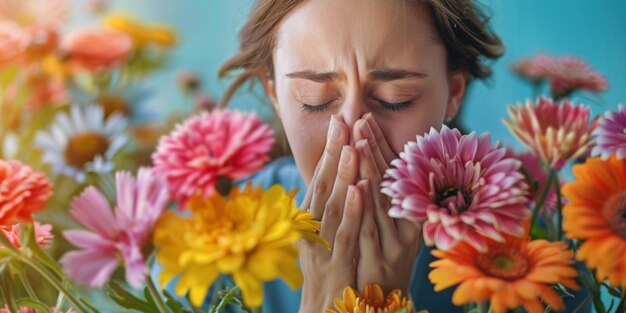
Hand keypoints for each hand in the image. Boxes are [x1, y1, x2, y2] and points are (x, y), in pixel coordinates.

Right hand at [298, 115, 362, 312]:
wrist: (323, 305)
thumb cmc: (329, 265)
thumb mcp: (326, 231)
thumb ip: (331, 204)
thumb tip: (342, 172)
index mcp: (309, 216)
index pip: (320, 176)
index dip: (330, 149)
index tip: (340, 120)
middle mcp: (311, 226)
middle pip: (323, 184)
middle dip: (334, 152)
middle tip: (344, 120)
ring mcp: (321, 244)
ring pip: (333, 204)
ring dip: (342, 175)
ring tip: (351, 147)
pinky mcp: (334, 261)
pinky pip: (344, 232)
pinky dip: (351, 210)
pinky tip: (359, 190)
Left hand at [352, 114, 421, 294]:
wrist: (382, 299)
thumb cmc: (382, 258)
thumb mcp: (386, 226)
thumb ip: (380, 195)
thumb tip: (367, 161)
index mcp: (408, 212)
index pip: (392, 172)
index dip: (379, 145)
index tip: (365, 119)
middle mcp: (405, 223)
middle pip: (389, 181)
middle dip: (373, 149)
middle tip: (360, 120)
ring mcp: (395, 241)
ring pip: (381, 200)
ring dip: (370, 169)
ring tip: (359, 142)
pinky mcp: (384, 258)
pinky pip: (372, 228)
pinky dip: (366, 207)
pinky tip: (359, 185)